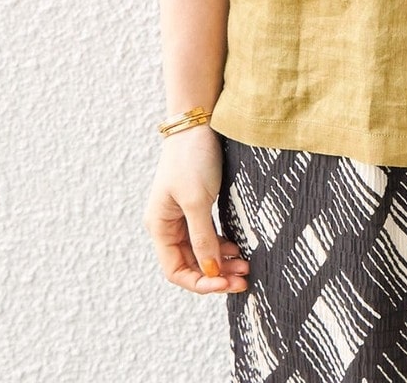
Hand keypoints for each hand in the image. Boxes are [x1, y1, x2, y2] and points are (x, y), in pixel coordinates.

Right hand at [142, 126, 248, 293]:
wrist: (198, 123)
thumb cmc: (192, 158)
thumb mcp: (197, 200)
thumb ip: (203, 237)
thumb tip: (210, 271)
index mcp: (160, 227)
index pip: (176, 270)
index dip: (200, 282)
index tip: (226, 283)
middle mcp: (168, 225)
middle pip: (190, 263)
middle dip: (216, 274)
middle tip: (244, 278)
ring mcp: (182, 215)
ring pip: (202, 251)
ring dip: (222, 261)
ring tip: (246, 265)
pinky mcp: (198, 205)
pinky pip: (209, 235)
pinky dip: (223, 245)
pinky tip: (238, 249)